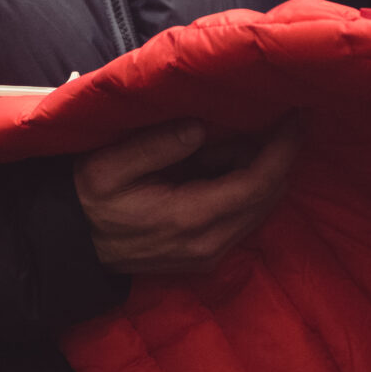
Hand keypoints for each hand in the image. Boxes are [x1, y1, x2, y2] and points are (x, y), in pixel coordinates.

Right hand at [75, 118, 299, 278]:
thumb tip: (201, 128)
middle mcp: (210, 243)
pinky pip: (245, 217)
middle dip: (273, 155)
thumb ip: (156, 145)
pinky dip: (244, 188)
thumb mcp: (109, 165)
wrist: (73, 245)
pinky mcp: (208, 256)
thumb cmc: (88, 199)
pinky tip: (215, 167)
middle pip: (268, 195)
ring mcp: (211, 254)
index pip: (258, 182)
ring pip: (260, 207)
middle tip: (254, 121)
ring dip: (257, 171)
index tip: (297, 115)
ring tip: (221, 144)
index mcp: (191, 218)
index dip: (284, 148)